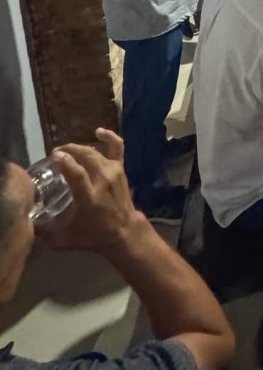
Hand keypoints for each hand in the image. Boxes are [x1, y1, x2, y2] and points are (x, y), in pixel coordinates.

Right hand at [37, 129, 141, 254]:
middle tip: (55, 154)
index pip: (78, 174)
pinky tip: (98, 131)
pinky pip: (117, 146)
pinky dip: (109, 136)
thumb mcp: (64, 238)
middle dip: (69, 150)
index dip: (65, 162)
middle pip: (86, 156)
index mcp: (89, 197)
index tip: (54, 156)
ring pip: (95, 151)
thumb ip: (45, 231)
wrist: (124, 231)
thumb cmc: (93, 234)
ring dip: (79, 148)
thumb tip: (30, 222)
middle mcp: (103, 180)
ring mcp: (113, 171)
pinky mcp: (120, 168)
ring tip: (66, 151)